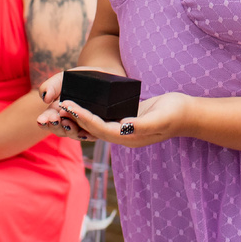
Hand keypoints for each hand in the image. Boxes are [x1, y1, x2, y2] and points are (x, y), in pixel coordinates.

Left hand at [38, 92, 190, 148]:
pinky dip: (86, 113)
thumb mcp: (161, 118)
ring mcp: (122, 128)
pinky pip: (100, 119)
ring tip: (57, 107)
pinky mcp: (124, 120)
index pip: (99, 127)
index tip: (67, 105)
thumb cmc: (175, 113)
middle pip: (90, 130)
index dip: (82, 117)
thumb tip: (124, 126)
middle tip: (52, 108)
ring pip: (92, 125)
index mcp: (128, 136)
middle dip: (71, 120)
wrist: (188, 114)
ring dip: (75, 118)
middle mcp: (122, 135)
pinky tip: (77, 105)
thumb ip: (143, 124)